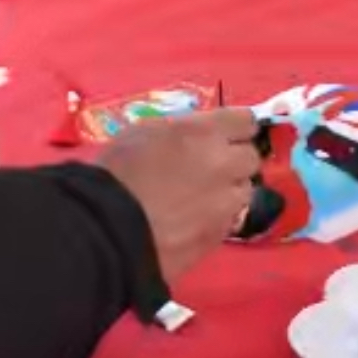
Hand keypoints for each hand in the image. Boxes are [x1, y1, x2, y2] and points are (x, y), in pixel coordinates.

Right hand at [97, 109, 260, 281]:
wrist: (106, 230)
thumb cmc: (115, 173)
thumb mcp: (145, 132)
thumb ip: (182, 131)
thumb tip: (199, 137)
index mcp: (205, 133)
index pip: (246, 121)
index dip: (236, 129)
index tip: (225, 135)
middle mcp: (224, 165)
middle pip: (251, 158)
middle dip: (235, 161)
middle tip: (210, 168)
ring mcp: (225, 204)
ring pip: (244, 192)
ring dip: (228, 192)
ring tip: (200, 199)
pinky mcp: (219, 236)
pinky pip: (228, 221)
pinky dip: (216, 219)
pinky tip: (191, 223)